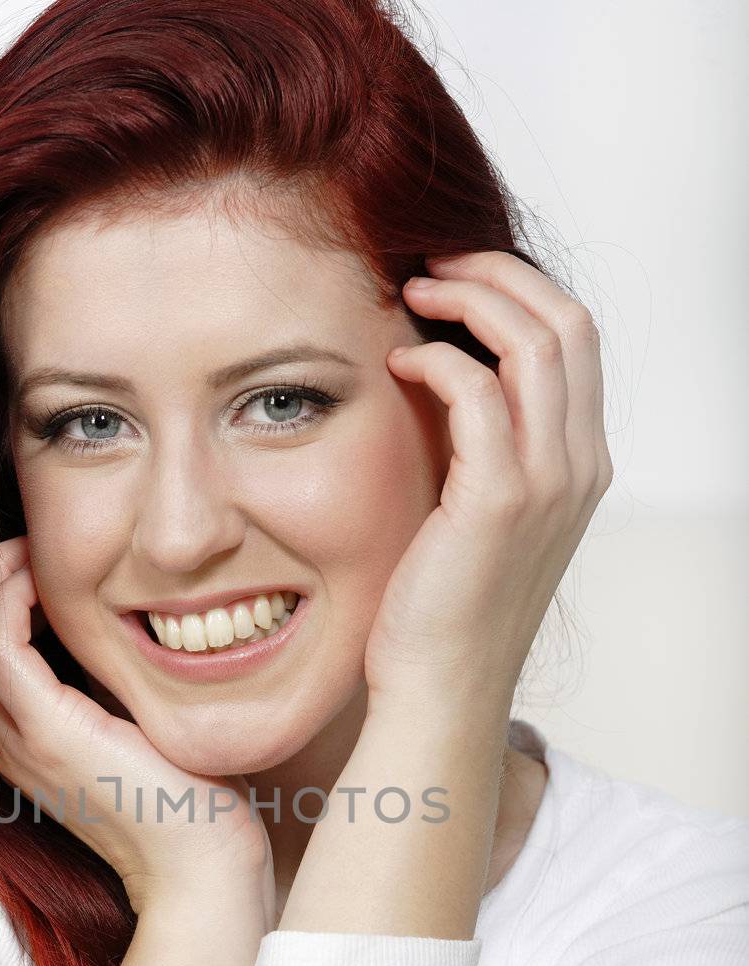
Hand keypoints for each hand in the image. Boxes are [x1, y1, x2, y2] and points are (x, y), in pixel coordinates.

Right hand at [0, 537, 274, 918]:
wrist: (204, 870)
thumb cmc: (191, 804)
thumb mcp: (142, 727)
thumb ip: (115, 683)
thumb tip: (127, 623)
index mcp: (29, 743)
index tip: (39, 561)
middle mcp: (10, 744)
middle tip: (27, 543)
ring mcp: (21, 742)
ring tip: (31, 550)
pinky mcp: (48, 733)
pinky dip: (12, 602)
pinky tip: (47, 579)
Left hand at [366, 250, 612, 710]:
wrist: (441, 687)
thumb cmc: (444, 607)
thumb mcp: (480, 516)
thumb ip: (485, 450)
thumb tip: (447, 377)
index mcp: (581, 465)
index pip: (576, 340)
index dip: (520, 290)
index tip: (457, 278)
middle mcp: (580, 466)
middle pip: (568, 321)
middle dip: (498, 273)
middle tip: (430, 264)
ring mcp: (548, 483)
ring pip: (535, 340)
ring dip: (469, 298)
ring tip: (412, 293)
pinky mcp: (498, 500)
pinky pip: (478, 391)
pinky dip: (438, 358)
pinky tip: (398, 363)